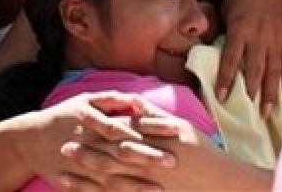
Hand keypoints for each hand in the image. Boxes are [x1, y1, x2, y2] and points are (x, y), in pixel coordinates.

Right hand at [15, 92, 172, 190]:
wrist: (28, 139)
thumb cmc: (63, 116)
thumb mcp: (84, 100)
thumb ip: (111, 99)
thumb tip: (137, 100)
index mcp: (95, 120)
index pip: (130, 124)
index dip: (152, 127)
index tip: (175, 130)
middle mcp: (90, 142)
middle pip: (123, 151)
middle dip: (148, 157)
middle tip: (173, 161)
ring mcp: (82, 164)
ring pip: (112, 176)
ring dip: (136, 183)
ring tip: (159, 189)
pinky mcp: (74, 182)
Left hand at [62, 99, 270, 190]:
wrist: (219, 181)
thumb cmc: (201, 151)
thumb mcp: (179, 126)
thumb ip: (153, 113)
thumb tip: (131, 100)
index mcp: (152, 140)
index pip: (118, 131)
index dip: (97, 127)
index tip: (77, 123)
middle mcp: (147, 161)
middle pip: (110, 155)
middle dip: (86, 152)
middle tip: (63, 148)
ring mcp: (146, 182)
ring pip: (110, 180)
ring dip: (86, 177)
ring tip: (64, 174)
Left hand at [216, 0, 281, 116]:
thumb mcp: (227, 7)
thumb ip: (226, 30)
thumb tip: (220, 49)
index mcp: (241, 30)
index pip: (231, 60)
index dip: (226, 80)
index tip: (222, 97)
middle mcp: (259, 38)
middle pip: (256, 71)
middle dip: (253, 93)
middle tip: (251, 114)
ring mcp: (277, 38)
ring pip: (275, 71)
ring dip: (272, 93)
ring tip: (269, 112)